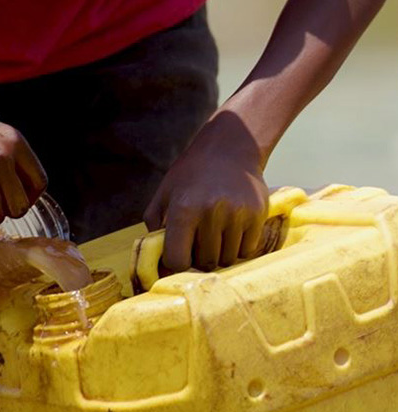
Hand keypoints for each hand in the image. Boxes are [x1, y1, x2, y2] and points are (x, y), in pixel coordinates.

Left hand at [144, 111, 267, 271]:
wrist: (228, 149)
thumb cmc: (192, 173)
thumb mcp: (165, 191)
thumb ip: (154, 224)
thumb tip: (156, 262)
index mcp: (183, 208)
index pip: (178, 261)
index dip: (177, 263)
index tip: (180, 255)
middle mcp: (210, 212)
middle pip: (205, 262)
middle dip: (200, 257)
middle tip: (199, 240)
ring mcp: (236, 214)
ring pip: (228, 259)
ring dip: (221, 253)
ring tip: (216, 232)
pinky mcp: (257, 214)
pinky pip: (247, 250)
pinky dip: (239, 246)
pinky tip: (233, 228)